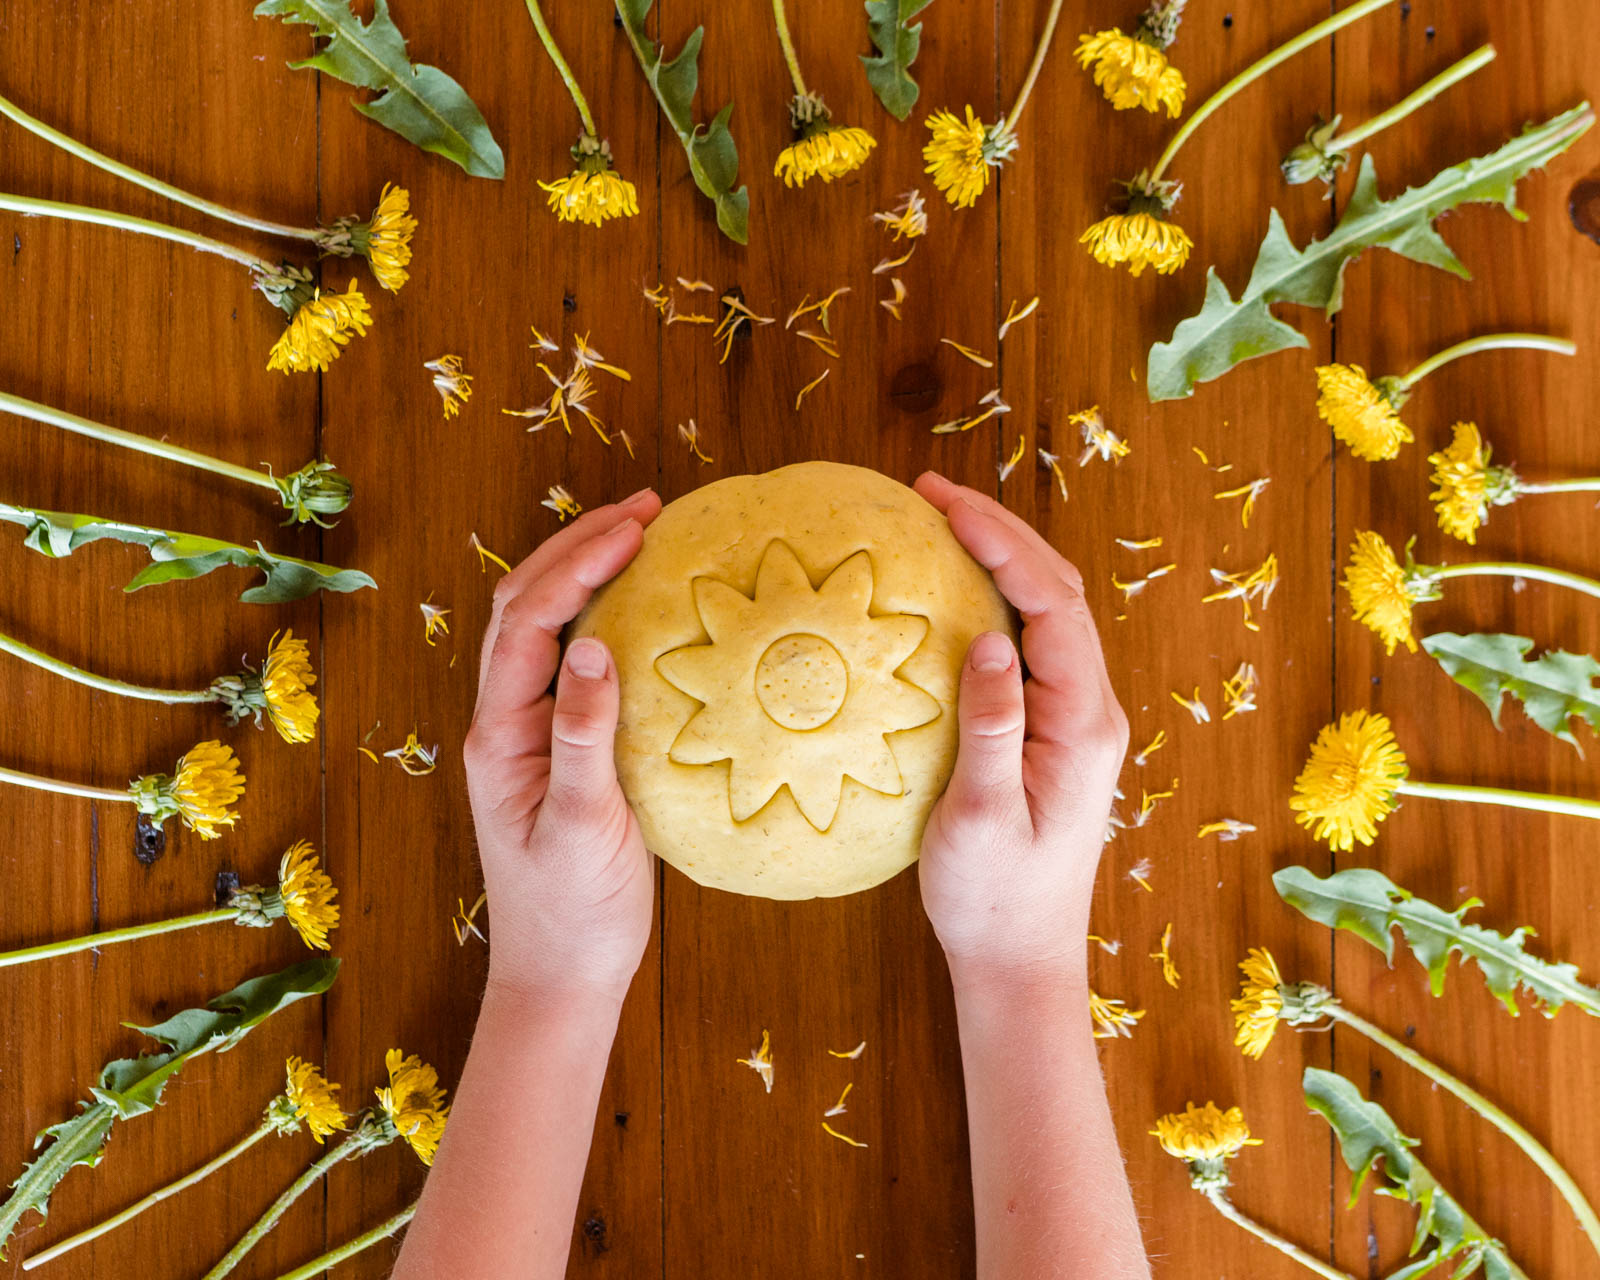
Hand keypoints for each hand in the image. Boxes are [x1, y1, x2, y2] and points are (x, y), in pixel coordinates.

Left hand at [463, 489, 662, 1004]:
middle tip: (647, 509)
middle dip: (578, 547)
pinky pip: (576, 664)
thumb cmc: (570, 911)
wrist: (562, 974)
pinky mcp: (564, 751)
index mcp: (501, 735)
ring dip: (587, 574)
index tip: (637, 527)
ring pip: (548, 630)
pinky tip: (649, 611)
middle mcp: (507, 723)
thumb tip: (596, 647)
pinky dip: (607, 618)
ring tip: (646, 537)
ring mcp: (533, 735)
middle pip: (527, 607)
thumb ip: (584, 739)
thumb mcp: (581, 826)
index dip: (577, 565)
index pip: (530, 623)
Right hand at [911, 473, 1128, 984]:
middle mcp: (1090, 710)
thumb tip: (988, 640)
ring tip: (935, 520)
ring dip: (998, 559)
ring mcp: (1072, 719)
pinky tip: (947, 591)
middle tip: (927, 492)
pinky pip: (1027, 645)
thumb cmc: (995, 900)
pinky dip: (991, 600)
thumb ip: (991, 728)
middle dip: (999, 532)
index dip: (1002, 544)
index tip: (943, 505)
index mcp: (1084, 722)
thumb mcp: (982, 818)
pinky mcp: (1049, 733)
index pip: (1052, 604)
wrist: (1018, 960)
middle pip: (1056, 593)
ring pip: (1045, 613)